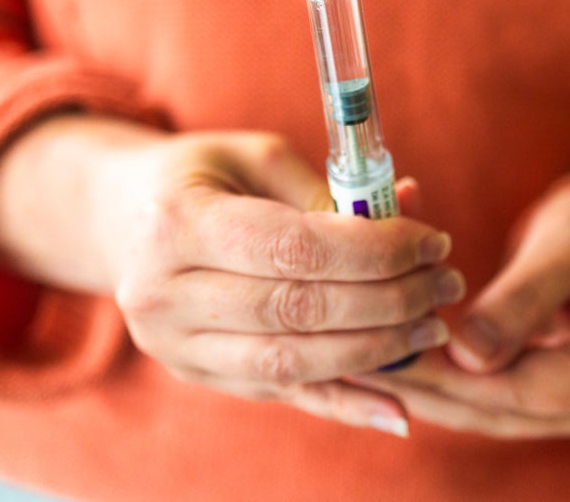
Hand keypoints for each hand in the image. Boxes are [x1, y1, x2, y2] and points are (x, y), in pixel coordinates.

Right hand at [90, 128, 463, 434]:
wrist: (123, 217)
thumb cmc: (203, 175)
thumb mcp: (257, 158)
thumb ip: (328, 192)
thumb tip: (410, 212)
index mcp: (176, 223)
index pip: (294, 249)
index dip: (375, 251)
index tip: (432, 242)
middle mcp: (162, 294)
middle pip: (298, 310)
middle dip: (389, 300)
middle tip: (445, 284)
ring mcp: (173, 346)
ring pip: (292, 363)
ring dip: (376, 351)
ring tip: (432, 328)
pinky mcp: (194, 375)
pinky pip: (280, 394)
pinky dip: (343, 403)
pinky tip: (397, 410)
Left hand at [351, 173, 569, 437]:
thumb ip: (523, 300)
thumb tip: (465, 354)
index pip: (516, 390)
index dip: (445, 376)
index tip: (383, 350)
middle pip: (492, 410)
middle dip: (419, 387)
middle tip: (350, 362)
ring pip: (482, 406)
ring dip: (422, 383)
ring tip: (356, 359)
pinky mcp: (548, 385)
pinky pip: (487, 387)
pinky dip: (441, 369)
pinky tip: (393, 349)